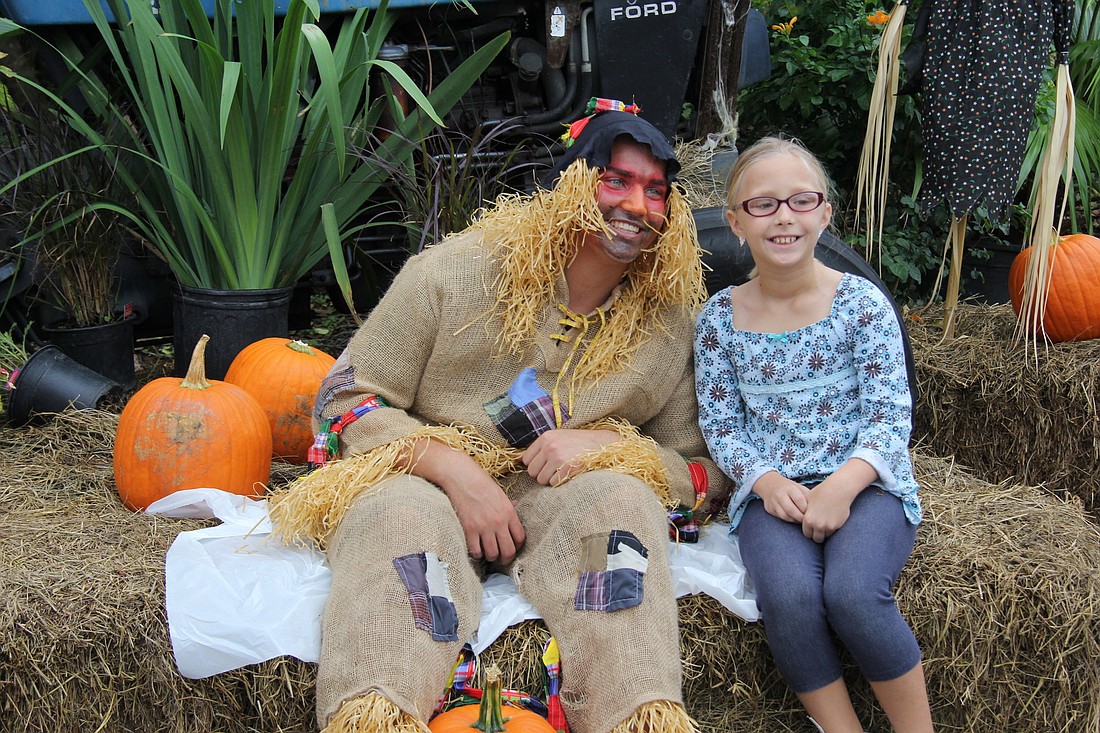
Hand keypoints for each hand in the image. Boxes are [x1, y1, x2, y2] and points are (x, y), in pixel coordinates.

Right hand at [406, 439, 524, 563]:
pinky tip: (476, 549)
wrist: (461, 477)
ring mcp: (484, 527)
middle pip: (508, 551)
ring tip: (488, 553)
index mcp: (509, 512)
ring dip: (491, 556)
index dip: (518, 546)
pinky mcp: (469, 529)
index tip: (512, 547)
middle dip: (506, 558)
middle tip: (502, 559)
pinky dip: (476, 553)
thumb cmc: (480, 482)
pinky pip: (476, 551)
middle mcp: (499, 522)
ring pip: (492, 554)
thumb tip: (516, 507)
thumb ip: (508, 505)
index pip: (520, 538)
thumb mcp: (500, 493)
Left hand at [521, 429, 618, 485]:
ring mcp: (557, 457)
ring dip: (550, 479)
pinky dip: (559, 482)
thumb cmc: (578, 442)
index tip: (546, 463)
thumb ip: (539, 448)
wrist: (601, 444)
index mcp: (545, 437)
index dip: (535, 464)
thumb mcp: (557, 438)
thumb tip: (517, 460)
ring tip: (562, 471)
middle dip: (541, 473)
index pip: (526, 460)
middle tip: (555, 469)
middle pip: (532, 471)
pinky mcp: (566, 467)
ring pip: (541, 480)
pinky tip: (568, 474)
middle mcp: (549, 446)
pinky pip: (553, 483)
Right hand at [753, 472, 808, 522]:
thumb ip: (806, 496)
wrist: (769, 484)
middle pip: (791, 510)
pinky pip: (780, 517)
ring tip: (801, 520)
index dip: (806, 508)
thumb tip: (817, 507)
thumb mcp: (798, 487)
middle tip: (807, 520)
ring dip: (795, 520)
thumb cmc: (788, 487)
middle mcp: (780, 495)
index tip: (810, 512)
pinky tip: (794, 519)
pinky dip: (789, 520)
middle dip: (801, 517)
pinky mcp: (770, 509)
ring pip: (785, 516)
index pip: (799, 500)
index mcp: (789, 488)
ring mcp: (773, 503)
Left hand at [800, 459, 876, 542]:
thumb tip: (799, 517)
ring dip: (825, 532)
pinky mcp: (837, 526)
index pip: (807, 534)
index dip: (809, 531)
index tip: (811, 529)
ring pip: (826, 536)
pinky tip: (832, 520)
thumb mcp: (808, 500)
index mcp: (808, 519)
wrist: (838, 490)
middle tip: (819, 530)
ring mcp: (828, 526)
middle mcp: (817, 525)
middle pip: (816, 538)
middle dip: (817, 535)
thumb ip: (803, 511)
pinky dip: (832, 528)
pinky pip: (833, 532)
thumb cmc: (822, 492)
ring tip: (826, 524)